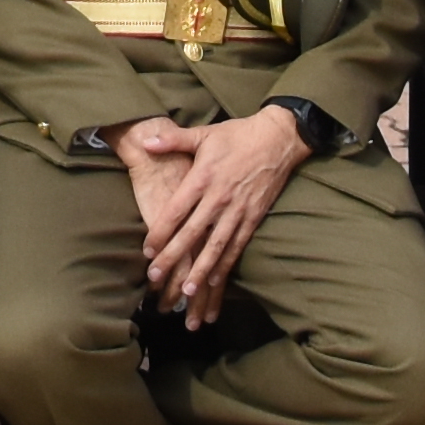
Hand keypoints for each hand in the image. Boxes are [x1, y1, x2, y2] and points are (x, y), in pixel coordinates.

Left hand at [118, 108, 309, 323]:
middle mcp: (219, 198)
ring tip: (187, 291)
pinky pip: (238, 245)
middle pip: (192, 233)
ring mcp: (238, 210)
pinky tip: (216, 282)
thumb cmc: (237, 135)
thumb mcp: (204, 134)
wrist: (278, 138)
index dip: (160, 232)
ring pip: (216, 246)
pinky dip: (226, 264)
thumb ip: (173, 140)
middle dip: (173, 257)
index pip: (176, 211)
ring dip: (201, 270)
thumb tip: (146, 141)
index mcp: (203, 177)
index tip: (146, 250)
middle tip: (155, 277)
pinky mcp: (254, 217)